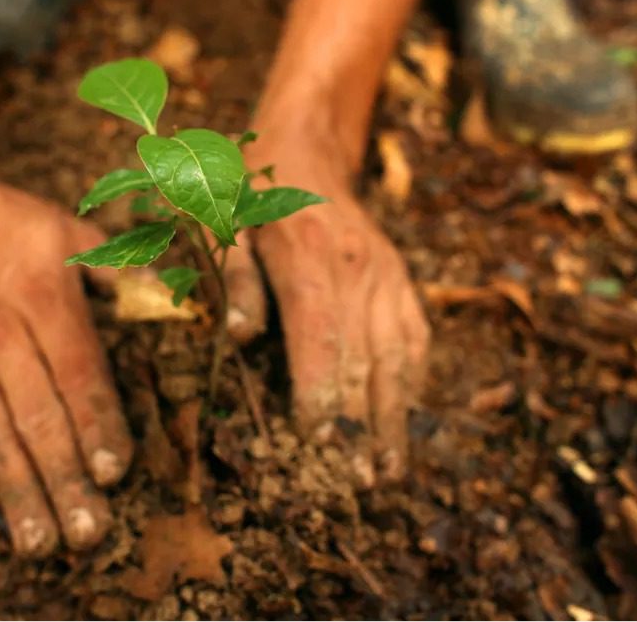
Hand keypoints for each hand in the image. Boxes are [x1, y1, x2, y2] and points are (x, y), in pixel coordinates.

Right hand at [0, 181, 131, 556]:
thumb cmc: (14, 226)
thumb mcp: (74, 235)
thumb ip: (125, 275)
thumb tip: (178, 302)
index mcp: (45, 299)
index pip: (78, 374)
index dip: (98, 426)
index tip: (116, 474)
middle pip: (36, 417)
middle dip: (64, 479)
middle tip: (87, 532)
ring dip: (15, 491)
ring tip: (38, 540)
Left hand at [230, 132, 429, 485]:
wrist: (305, 149)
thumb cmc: (248, 195)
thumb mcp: (221, 224)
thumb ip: (233, 280)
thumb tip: (242, 337)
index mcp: (309, 258)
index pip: (321, 341)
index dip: (320, 398)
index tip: (316, 449)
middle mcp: (358, 271)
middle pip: (364, 360)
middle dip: (360, 428)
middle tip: (357, 485)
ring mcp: (387, 277)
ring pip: (398, 358)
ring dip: (395, 419)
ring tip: (389, 474)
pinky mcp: (401, 281)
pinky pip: (415, 339)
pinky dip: (414, 385)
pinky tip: (408, 423)